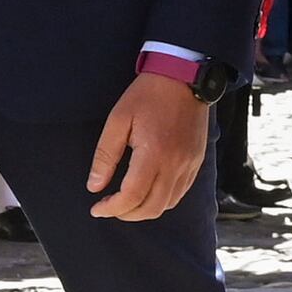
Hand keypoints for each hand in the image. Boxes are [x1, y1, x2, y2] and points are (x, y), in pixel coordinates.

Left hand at [86, 67, 209, 219]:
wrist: (184, 77)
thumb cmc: (147, 96)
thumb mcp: (118, 120)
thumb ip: (105, 156)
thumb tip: (94, 186)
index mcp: (153, 153)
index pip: (132, 196)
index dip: (112, 208)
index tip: (96, 208)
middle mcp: (175, 164)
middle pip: (152, 207)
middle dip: (127, 214)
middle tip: (109, 207)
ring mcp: (189, 164)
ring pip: (168, 204)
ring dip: (145, 210)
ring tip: (127, 201)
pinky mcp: (196, 161)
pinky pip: (180, 193)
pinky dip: (162, 200)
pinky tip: (148, 190)